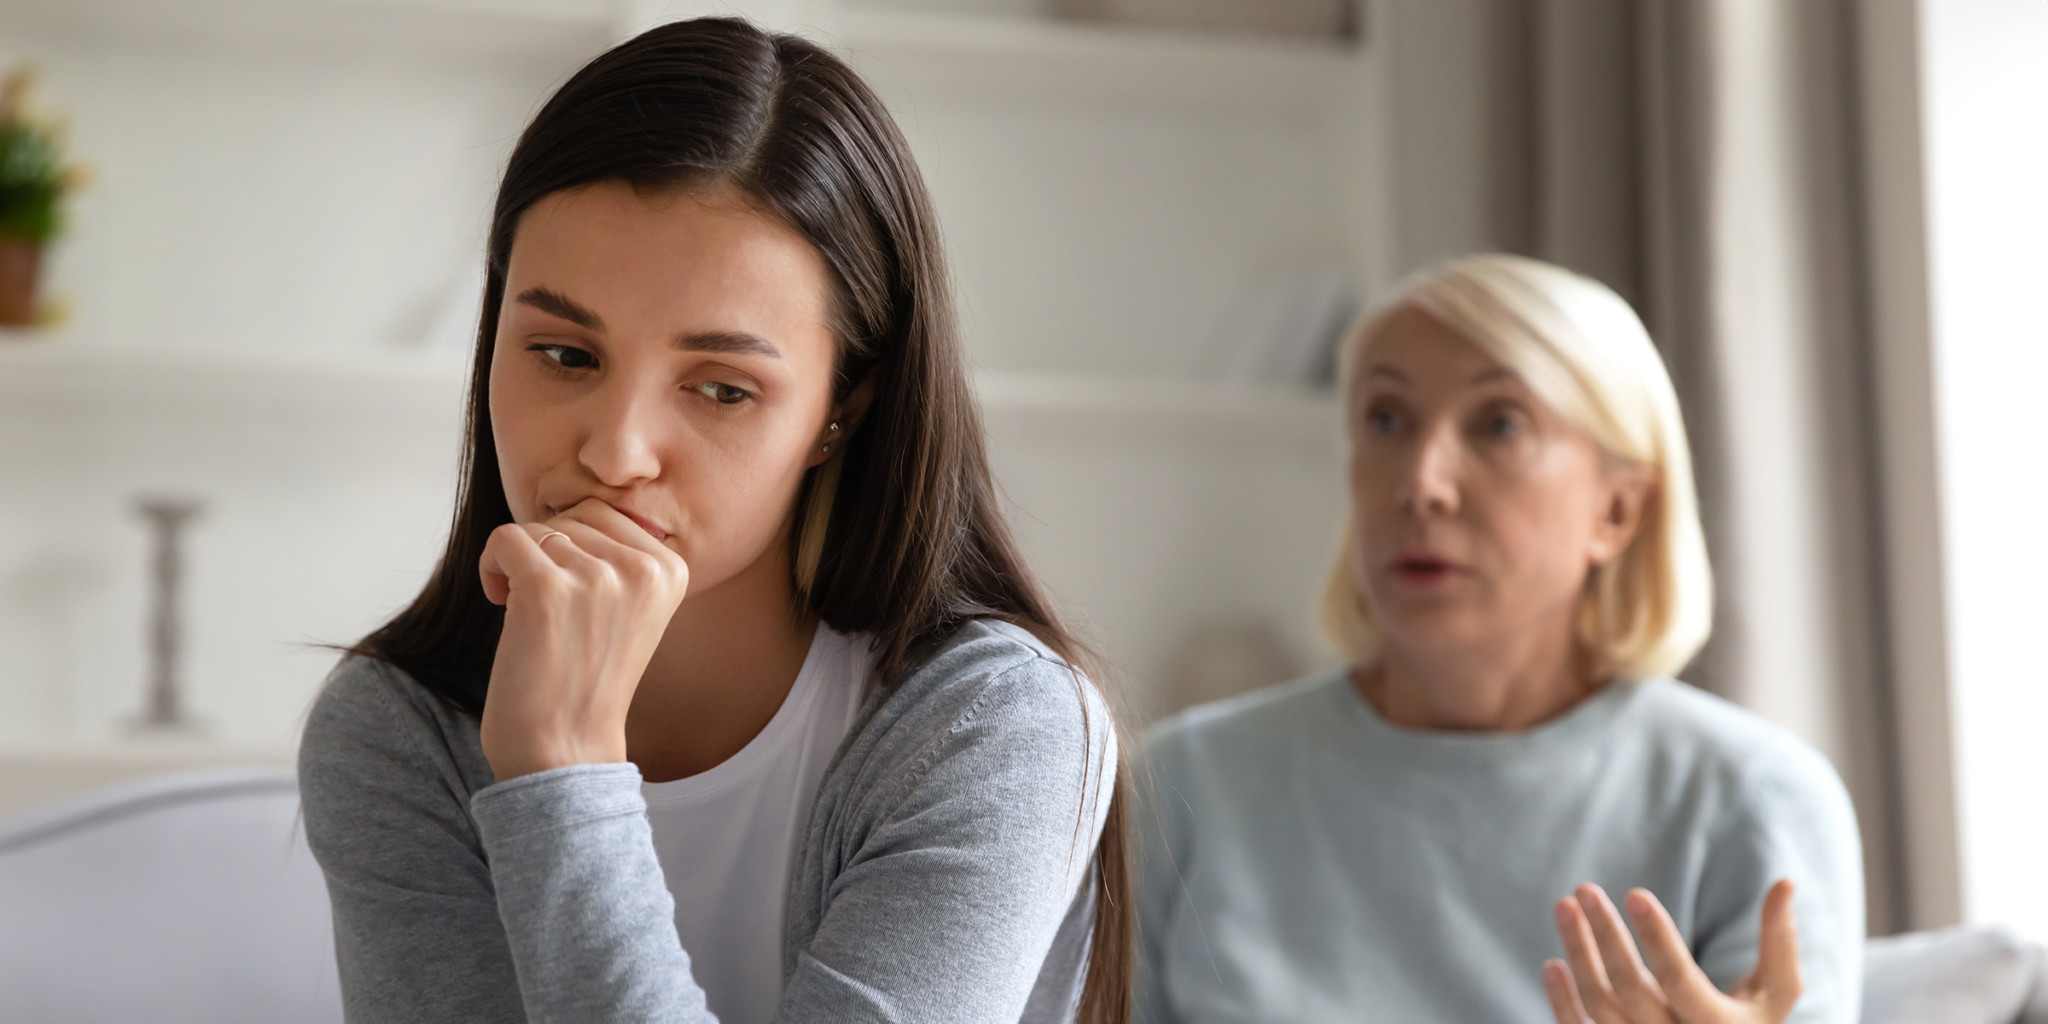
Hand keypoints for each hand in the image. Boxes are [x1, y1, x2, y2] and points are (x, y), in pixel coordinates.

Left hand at [476, 498, 689, 779]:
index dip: (575, 546)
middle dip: (548, 551)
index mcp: (672, 570)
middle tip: (546, 605)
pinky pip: (504, 538)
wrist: (565, 749)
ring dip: (518, 563)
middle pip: (572, 515)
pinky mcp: (547, 589)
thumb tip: (576, 499)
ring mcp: (596, 577)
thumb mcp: (630, 610)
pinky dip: (492, 567)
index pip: (607, 513)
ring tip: (526, 612)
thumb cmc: (587, 679)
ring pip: (537, 527)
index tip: (572, 595)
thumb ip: (619, 556)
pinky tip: (501, 604)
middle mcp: (643, 569)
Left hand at [1544, 879, 1802, 1023]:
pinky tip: (1553, 964)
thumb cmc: (1749, 1022)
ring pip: (1599, 1005)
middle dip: (1605, 934)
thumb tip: (1787, 881)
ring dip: (1578, 954)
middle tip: (1584, 888)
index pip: (1680, 979)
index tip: (1634, 892)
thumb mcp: (1775, 992)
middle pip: (1630, 988)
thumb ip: (1779, 941)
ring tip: (1565, 907)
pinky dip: (1562, 1001)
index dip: (1657, 936)